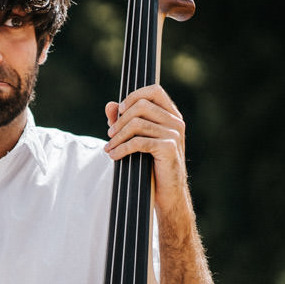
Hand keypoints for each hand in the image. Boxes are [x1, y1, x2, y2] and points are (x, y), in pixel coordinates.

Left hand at [105, 83, 188, 218]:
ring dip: (117, 137)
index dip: (134, 96)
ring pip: (137, 123)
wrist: (167, 193)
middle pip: (141, 105)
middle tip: (110, 135)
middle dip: (120, 120)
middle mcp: (176, 122)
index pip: (154, 90)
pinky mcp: (168, 148)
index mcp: (171, 115)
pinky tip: (114, 155)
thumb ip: (123, 121)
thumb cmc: (151, 165)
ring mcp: (174, 134)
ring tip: (109, 147)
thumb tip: (109, 105)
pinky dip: (121, 148)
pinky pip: (138, 142)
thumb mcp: (137, 139)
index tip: (121, 110)